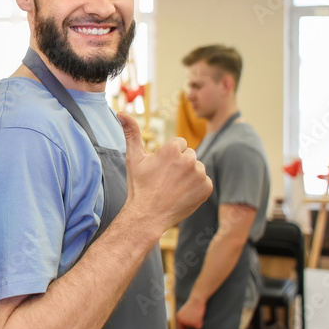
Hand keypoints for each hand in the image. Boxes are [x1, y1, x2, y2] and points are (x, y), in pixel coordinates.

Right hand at [119, 113, 211, 236]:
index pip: (179, 144)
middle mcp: (188, 159)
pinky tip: (182, 194)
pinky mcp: (206, 188)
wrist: (147, 215)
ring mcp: (199, 174)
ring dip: (189, 175)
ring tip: (174, 187)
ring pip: (197, 167)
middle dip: (180, 164)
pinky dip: (196, 187)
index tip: (161, 168)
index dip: (169, 156)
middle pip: (189, 154)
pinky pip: (204, 181)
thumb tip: (121, 113)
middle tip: (166, 179)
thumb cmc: (139, 186)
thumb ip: (131, 133)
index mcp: (172, 150)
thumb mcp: (133, 158)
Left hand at [176, 296, 205, 328]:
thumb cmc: (191, 305)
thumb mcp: (184, 311)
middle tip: (195, 319)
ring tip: (197, 315)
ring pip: (194, 327)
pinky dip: (200, 323)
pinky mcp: (195, 324)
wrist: (196, 300)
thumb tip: (185, 324)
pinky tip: (200, 316)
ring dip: (196, 323)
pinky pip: (198, 327)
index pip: (180, 327)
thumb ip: (183, 318)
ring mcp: (188, 323)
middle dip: (191, 326)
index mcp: (178, 318)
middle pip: (188, 328)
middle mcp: (182, 321)